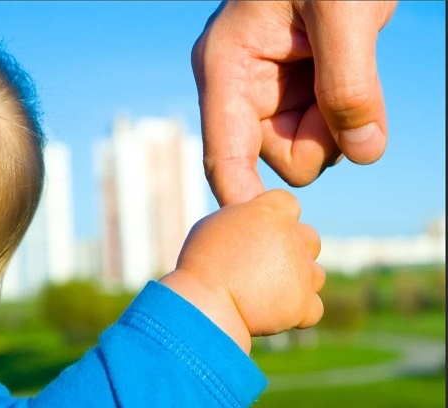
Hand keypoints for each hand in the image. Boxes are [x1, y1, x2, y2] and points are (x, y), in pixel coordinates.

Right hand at [160, 189, 323, 352]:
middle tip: (265, 264)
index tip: (258, 232)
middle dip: (293, 249)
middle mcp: (293, 238)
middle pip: (309, 237)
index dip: (275, 217)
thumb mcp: (215, 226)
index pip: (287, 203)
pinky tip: (276, 312)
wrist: (206, 303)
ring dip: (297, 281)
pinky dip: (298, 311)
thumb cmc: (202, 262)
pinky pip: (313, 307)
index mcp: (270, 213)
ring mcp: (302, 271)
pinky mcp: (304, 303)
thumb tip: (251, 222)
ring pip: (315, 273)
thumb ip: (243, 221)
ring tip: (267, 291)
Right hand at [192, 1, 396, 205]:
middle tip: (351, 92)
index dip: (244, 203)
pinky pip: (324, 129)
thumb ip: (350, 84)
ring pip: (305, 147)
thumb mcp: (343, 11)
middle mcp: (240, 86)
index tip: (272, 234)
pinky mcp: (296, 90)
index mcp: (226, 68)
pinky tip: (352, 72)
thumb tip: (364, 152)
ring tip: (352, 66)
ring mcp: (269, 90)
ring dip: (339, 124)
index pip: (224, 159)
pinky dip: (348, 115)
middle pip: (280, 157)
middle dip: (322, 139)